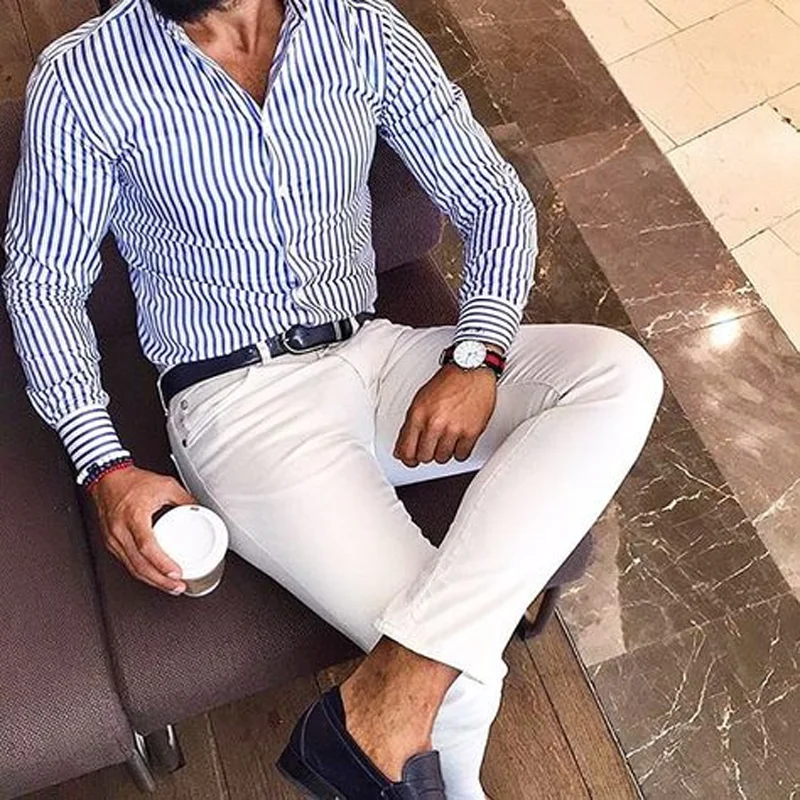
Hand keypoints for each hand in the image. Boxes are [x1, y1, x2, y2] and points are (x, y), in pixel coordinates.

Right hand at [90, 465, 195, 593]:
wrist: (107, 478)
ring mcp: (113, 538)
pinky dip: (141, 572)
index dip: (162, 563)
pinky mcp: (111, 542)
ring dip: (151, 581)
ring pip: (131, 568)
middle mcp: (120, 530)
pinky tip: (154, 576)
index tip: (176, 573)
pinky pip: (126, 562)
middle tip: (177, 587)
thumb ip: (185, 499)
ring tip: (170, 586)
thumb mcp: (165, 485)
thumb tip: (200, 510)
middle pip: (139, 564)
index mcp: (134, 516)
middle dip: (160, 580)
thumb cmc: (132, 481)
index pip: (146, 546)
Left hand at [394, 365, 496, 466]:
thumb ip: (410, 425)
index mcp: (418, 414)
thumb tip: (402, 450)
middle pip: (424, 457)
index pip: (406, 450)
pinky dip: (459, 451)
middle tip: (432, 445)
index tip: (411, 460)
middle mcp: (434, 423)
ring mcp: (453, 429)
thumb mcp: (420, 399)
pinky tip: (459, 441)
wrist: (471, 370)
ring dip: (444, 451)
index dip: (408, 459)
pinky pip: (461, 456)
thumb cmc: (447, 382)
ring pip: (442, 458)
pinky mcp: (471, 432)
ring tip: (447, 438)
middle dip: (427, 453)